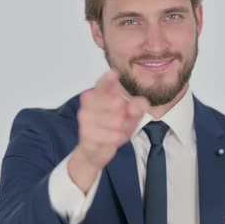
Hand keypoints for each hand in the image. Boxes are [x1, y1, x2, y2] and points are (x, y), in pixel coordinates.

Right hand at [69, 70, 148, 191]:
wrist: (96, 149)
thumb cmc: (114, 126)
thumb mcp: (132, 114)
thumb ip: (138, 106)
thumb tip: (133, 105)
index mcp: (99, 92)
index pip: (103, 84)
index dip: (108, 79)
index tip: (114, 73)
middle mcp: (88, 102)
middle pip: (117, 103)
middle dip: (127, 114)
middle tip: (124, 119)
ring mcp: (85, 118)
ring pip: (117, 121)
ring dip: (123, 128)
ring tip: (118, 130)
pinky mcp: (86, 134)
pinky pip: (113, 136)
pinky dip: (118, 139)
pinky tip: (113, 138)